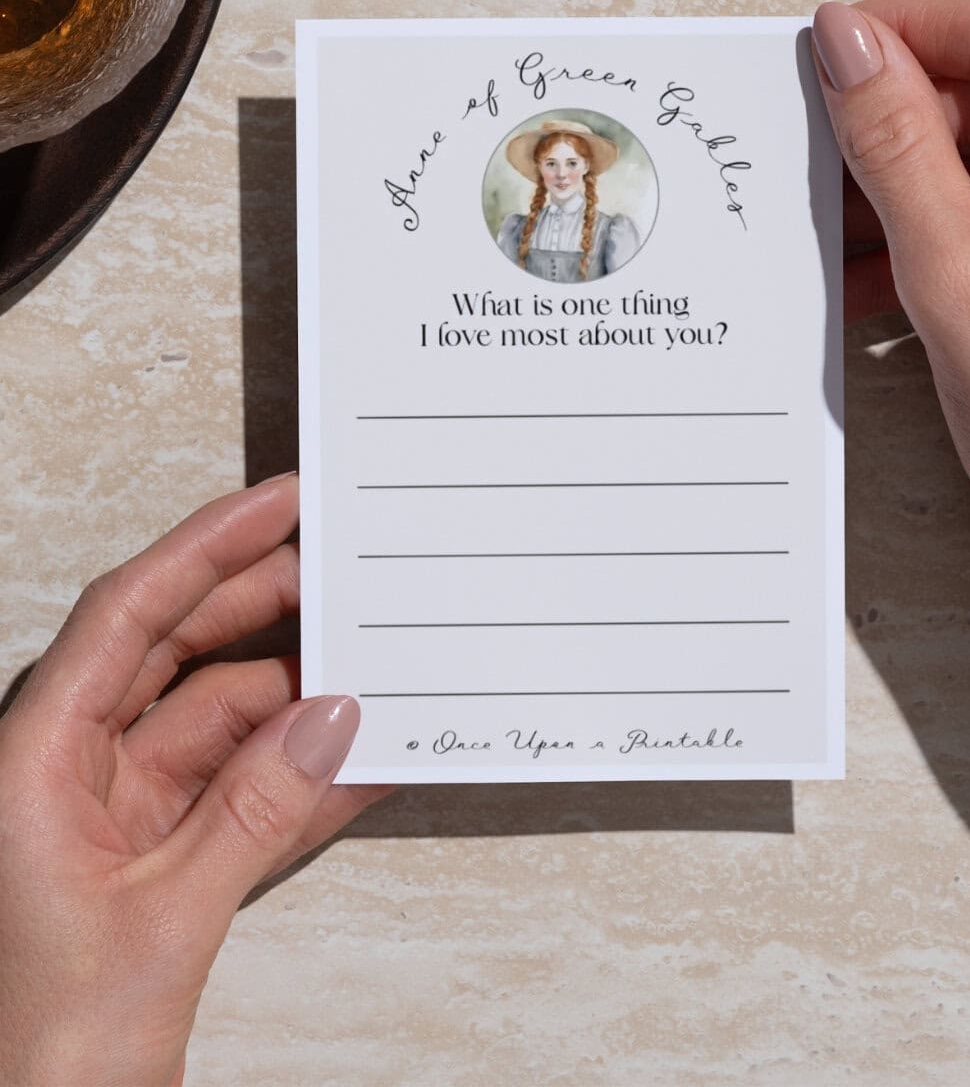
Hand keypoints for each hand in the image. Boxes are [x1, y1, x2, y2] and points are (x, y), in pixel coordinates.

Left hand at [0, 475, 388, 1086]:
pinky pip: (238, 789)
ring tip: (370, 667)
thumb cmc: (45, 1056)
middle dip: (259, 606)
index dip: (204, 549)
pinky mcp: (157, 857)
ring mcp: (116, 812)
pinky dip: (298, 776)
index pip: (126, 619)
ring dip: (295, 701)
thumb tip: (328, 721)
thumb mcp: (162, 921)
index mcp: (33, 764)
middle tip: (337, 566)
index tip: (275, 503)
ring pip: (217, 718)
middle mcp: (70, 772)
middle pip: (174, 651)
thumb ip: (255, 812)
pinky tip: (360, 758)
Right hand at [814, 0, 969, 992]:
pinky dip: (940, 232)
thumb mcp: (949, 266)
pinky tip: (878, 274)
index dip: (902, 30)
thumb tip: (847, 41)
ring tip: (839, 231)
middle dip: (898, 123)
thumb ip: (891, 140)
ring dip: (910, 186)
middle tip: (815, 147)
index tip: (826, 47)